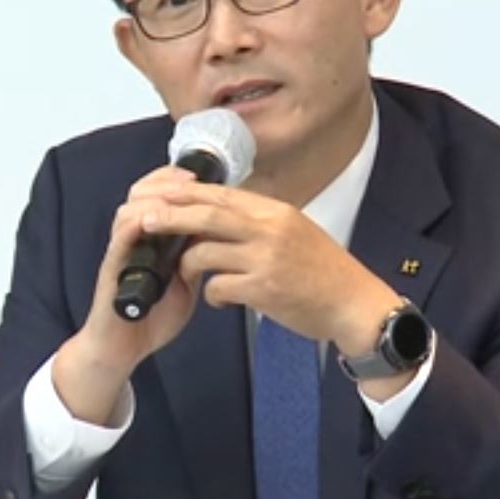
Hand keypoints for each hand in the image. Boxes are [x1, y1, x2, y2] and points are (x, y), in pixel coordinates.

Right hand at [51, 165, 207, 423]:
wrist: (121, 348)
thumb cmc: (152, 317)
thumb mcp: (185, 282)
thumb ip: (197, 259)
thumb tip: (223, 238)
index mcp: (152, 239)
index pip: (159, 195)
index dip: (176, 180)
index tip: (203, 177)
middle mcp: (133, 239)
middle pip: (142, 192)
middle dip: (166, 181)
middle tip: (191, 180)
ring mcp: (121, 253)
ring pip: (129, 210)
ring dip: (153, 199)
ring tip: (176, 196)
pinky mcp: (112, 270)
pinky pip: (120, 240)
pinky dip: (134, 225)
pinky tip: (150, 220)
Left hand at [145, 181, 403, 361]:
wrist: (356, 305)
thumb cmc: (325, 272)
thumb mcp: (294, 232)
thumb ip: (259, 222)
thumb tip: (219, 215)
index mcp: (275, 212)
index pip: (221, 195)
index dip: (185, 193)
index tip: (159, 193)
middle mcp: (270, 229)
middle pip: (207, 215)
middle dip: (170, 216)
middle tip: (143, 219)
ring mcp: (267, 259)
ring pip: (205, 253)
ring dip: (188, 265)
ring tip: (188, 274)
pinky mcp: (265, 290)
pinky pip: (219, 288)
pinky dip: (212, 295)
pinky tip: (221, 300)